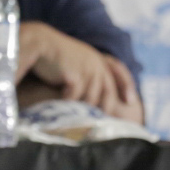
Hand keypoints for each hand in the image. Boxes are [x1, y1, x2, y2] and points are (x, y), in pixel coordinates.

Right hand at [19, 23, 141, 117]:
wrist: (38, 44)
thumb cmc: (52, 57)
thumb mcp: (74, 65)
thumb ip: (85, 77)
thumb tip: (92, 97)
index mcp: (97, 58)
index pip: (118, 72)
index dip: (126, 85)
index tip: (131, 101)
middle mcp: (96, 63)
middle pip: (106, 93)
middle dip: (104, 110)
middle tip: (98, 125)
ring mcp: (88, 70)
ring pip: (90, 100)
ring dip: (80, 109)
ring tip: (74, 121)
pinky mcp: (77, 77)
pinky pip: (74, 99)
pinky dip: (66, 104)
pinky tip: (58, 108)